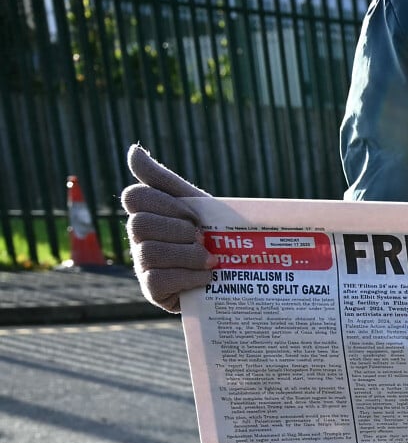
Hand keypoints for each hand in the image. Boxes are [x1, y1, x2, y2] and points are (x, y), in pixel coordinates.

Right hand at [120, 144, 211, 313]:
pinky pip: (158, 279)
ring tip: (210, 259)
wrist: (240, 273)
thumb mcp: (196, 204)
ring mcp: (142, 265)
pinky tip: (207, 277)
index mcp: (147, 213)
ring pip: (148, 252)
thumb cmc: (214, 234)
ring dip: (186, 255)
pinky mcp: (153, 291)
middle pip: (139, 225)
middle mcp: (138, 239)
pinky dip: (187, 276)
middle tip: (203, 238)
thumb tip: (133, 151)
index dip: (168, 205)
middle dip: (178, 230)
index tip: (196, 215)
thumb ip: (164, 180)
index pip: (135, 197)